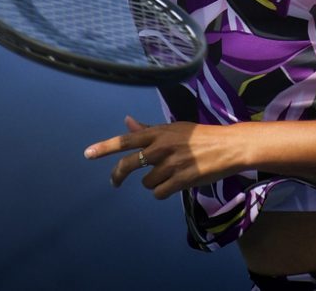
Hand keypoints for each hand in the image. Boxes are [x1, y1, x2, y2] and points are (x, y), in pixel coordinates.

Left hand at [84, 116, 245, 198]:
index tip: (88, 154)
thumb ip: (149, 129)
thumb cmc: (200, 136)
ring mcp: (171, 164)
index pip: (126, 140)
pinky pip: (160, 193)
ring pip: (146, 183)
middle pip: (129, 165)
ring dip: (154, 182)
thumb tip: (127, 121)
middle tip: (114, 183)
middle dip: (118, 175)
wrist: (228, 146)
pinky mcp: (182, 180)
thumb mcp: (174, 129)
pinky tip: (175, 184)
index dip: (105, 147)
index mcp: (158, 133)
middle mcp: (161, 147)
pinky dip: (164, 191)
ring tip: (169, 175)